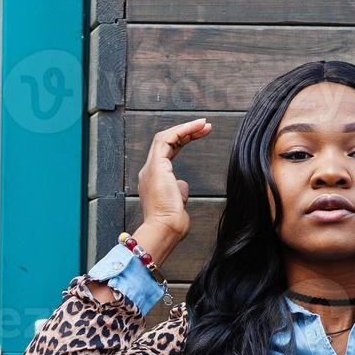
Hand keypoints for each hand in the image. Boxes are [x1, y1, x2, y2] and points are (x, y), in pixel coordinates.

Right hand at [136, 117, 210, 238]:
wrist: (165, 230)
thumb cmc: (171, 223)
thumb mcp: (178, 203)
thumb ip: (179, 190)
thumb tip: (182, 185)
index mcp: (154, 178)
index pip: (168, 151)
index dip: (183, 140)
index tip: (200, 134)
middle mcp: (149, 171)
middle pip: (166, 141)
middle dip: (186, 131)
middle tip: (205, 125)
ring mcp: (151, 168)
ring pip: (165, 137)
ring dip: (186, 128)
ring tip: (204, 124)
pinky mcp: (156, 166)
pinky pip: (167, 140)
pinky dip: (182, 131)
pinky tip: (196, 128)